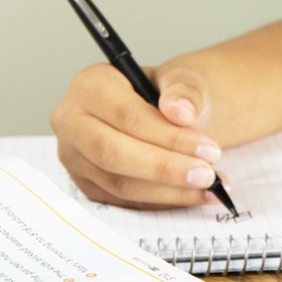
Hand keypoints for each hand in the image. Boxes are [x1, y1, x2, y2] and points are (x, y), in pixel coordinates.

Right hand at [49, 62, 226, 209]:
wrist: (163, 110)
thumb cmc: (168, 93)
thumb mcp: (182, 80)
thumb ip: (184, 91)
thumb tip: (182, 112)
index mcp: (90, 85)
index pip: (127, 116)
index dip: (169, 137)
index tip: (209, 149)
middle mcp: (72, 122)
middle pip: (114, 154)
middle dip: (165, 169)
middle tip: (208, 175)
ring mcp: (75, 158)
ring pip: (119, 184)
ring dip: (169, 191)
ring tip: (209, 185)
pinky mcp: (88, 185)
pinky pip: (125, 201)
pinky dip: (163, 200)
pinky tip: (195, 194)